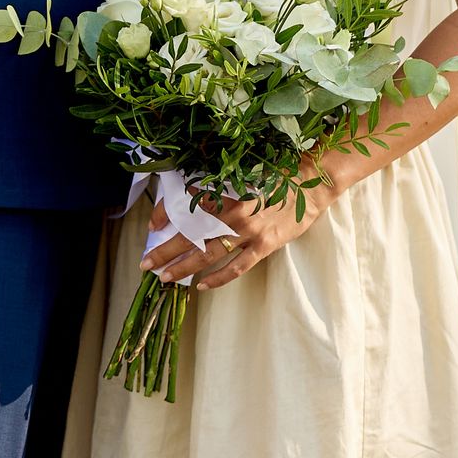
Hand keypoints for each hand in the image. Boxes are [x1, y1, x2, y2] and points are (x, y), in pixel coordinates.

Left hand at [142, 180, 334, 289]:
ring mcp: (250, 232)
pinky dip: (218, 278)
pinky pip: (236, 267)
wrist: (310, 184)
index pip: (187, 205)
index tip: (151, 226)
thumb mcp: (245, 172)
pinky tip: (201, 285)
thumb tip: (188, 192)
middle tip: (146, 263)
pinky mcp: (264, 245)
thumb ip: (218, 183)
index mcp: (226, 191)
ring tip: (166, 277)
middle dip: (166, 250)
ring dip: (185, 267)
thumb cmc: (276, 175)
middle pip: (192, 235)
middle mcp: (234, 213)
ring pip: (209, 254)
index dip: (166, 215)